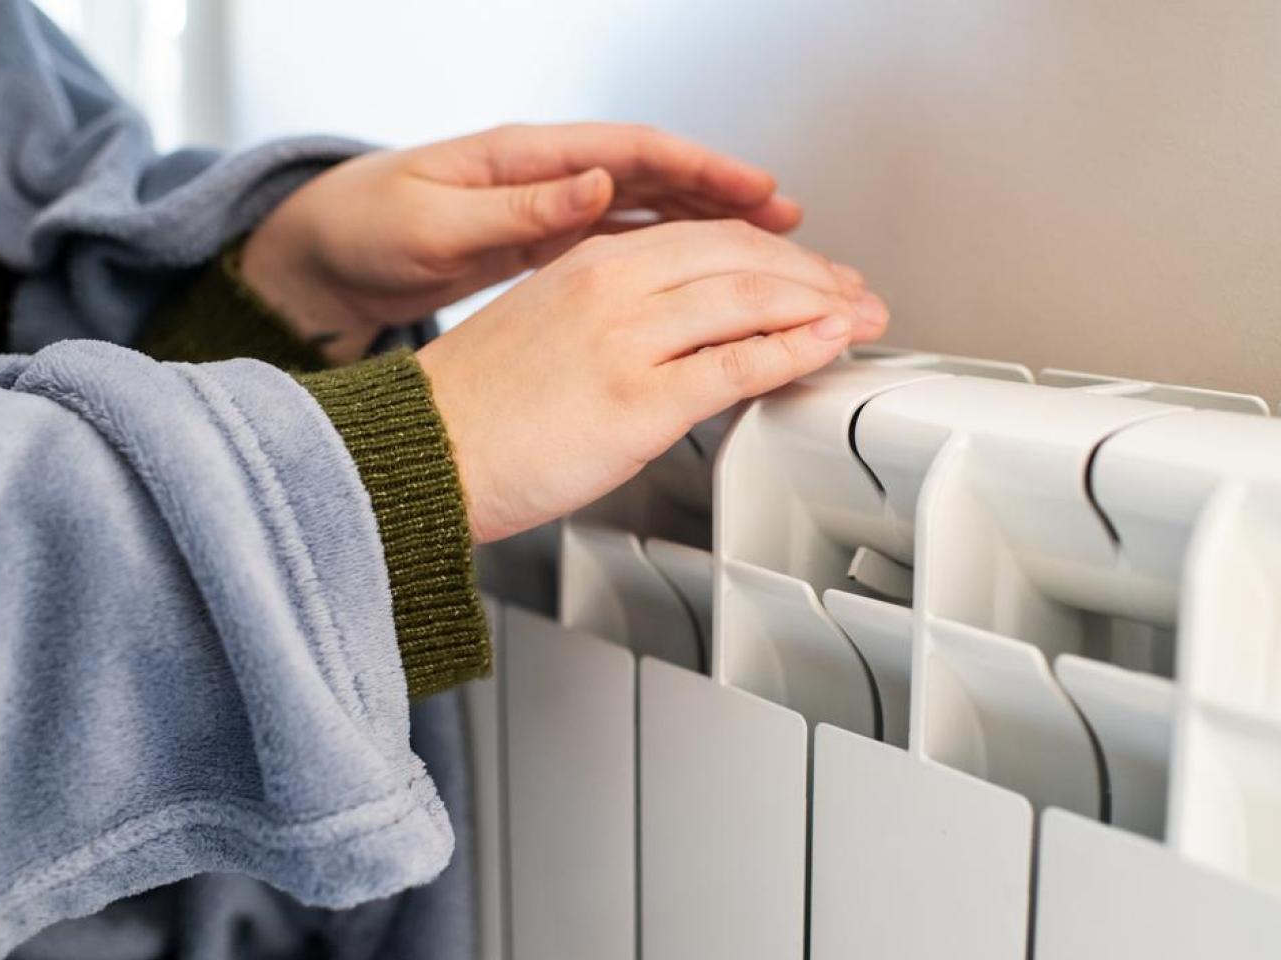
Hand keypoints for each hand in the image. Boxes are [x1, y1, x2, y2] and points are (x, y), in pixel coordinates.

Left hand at [242, 123, 803, 364]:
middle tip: (794, 227)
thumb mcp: (436, 221)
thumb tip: (592, 179)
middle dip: (729, 200)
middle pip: (658, 180)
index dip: (703, 168)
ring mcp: (549, 212)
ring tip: (772, 259)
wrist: (321, 267)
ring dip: (712, 234)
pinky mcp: (545, 252)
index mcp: (525, 158)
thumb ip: (518, 204)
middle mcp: (547, 178)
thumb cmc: (363, 232)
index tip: (757, 189)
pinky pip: (626, 249)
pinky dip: (671, 263)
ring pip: (650, 216)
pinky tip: (706, 290)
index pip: (635, 152)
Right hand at [414, 219, 888, 542]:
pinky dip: (796, 349)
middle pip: (740, 257)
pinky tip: (828, 346)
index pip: (705, 237)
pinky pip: (738, 363)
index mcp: (589, 263)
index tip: (811, 272)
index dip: (773, 252)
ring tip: (861, 318)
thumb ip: (611, 316)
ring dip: (821, 306)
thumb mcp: (544, 328)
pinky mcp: (638, 402)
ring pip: (750, 299)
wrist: (419, 457)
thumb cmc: (473, 412)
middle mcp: (613, 287)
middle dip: (813, 274)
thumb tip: (681, 333)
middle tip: (856, 293)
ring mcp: (628, 341)